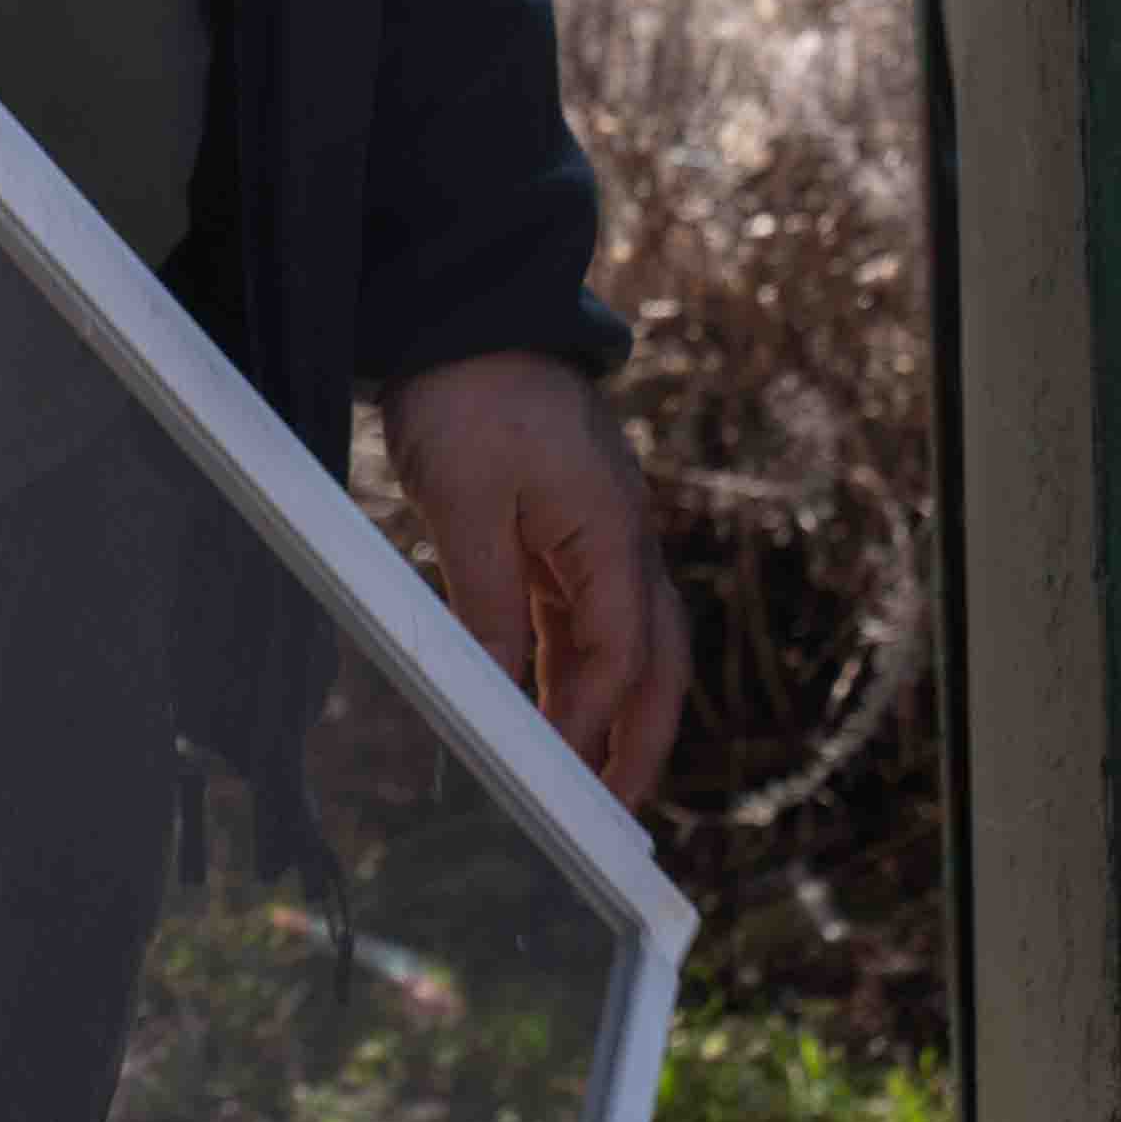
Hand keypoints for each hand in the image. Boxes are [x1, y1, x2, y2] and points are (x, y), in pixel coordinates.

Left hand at [379, 349, 686, 808]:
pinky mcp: (565, 525)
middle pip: (654, 657)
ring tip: (581, 778)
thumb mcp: (466, 505)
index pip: (619, 650)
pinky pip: (584, 612)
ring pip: (623, 639)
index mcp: (612, 530)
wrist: (466, 311)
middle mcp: (622, 537)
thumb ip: (488, 605)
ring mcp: (598, 531)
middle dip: (640, 737)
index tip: (559, 779)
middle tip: (614, 810)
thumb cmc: (469, 395)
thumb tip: (499, 696)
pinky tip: (547, 702)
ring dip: (608, 708)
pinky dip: (574, 665)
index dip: (591, 720)